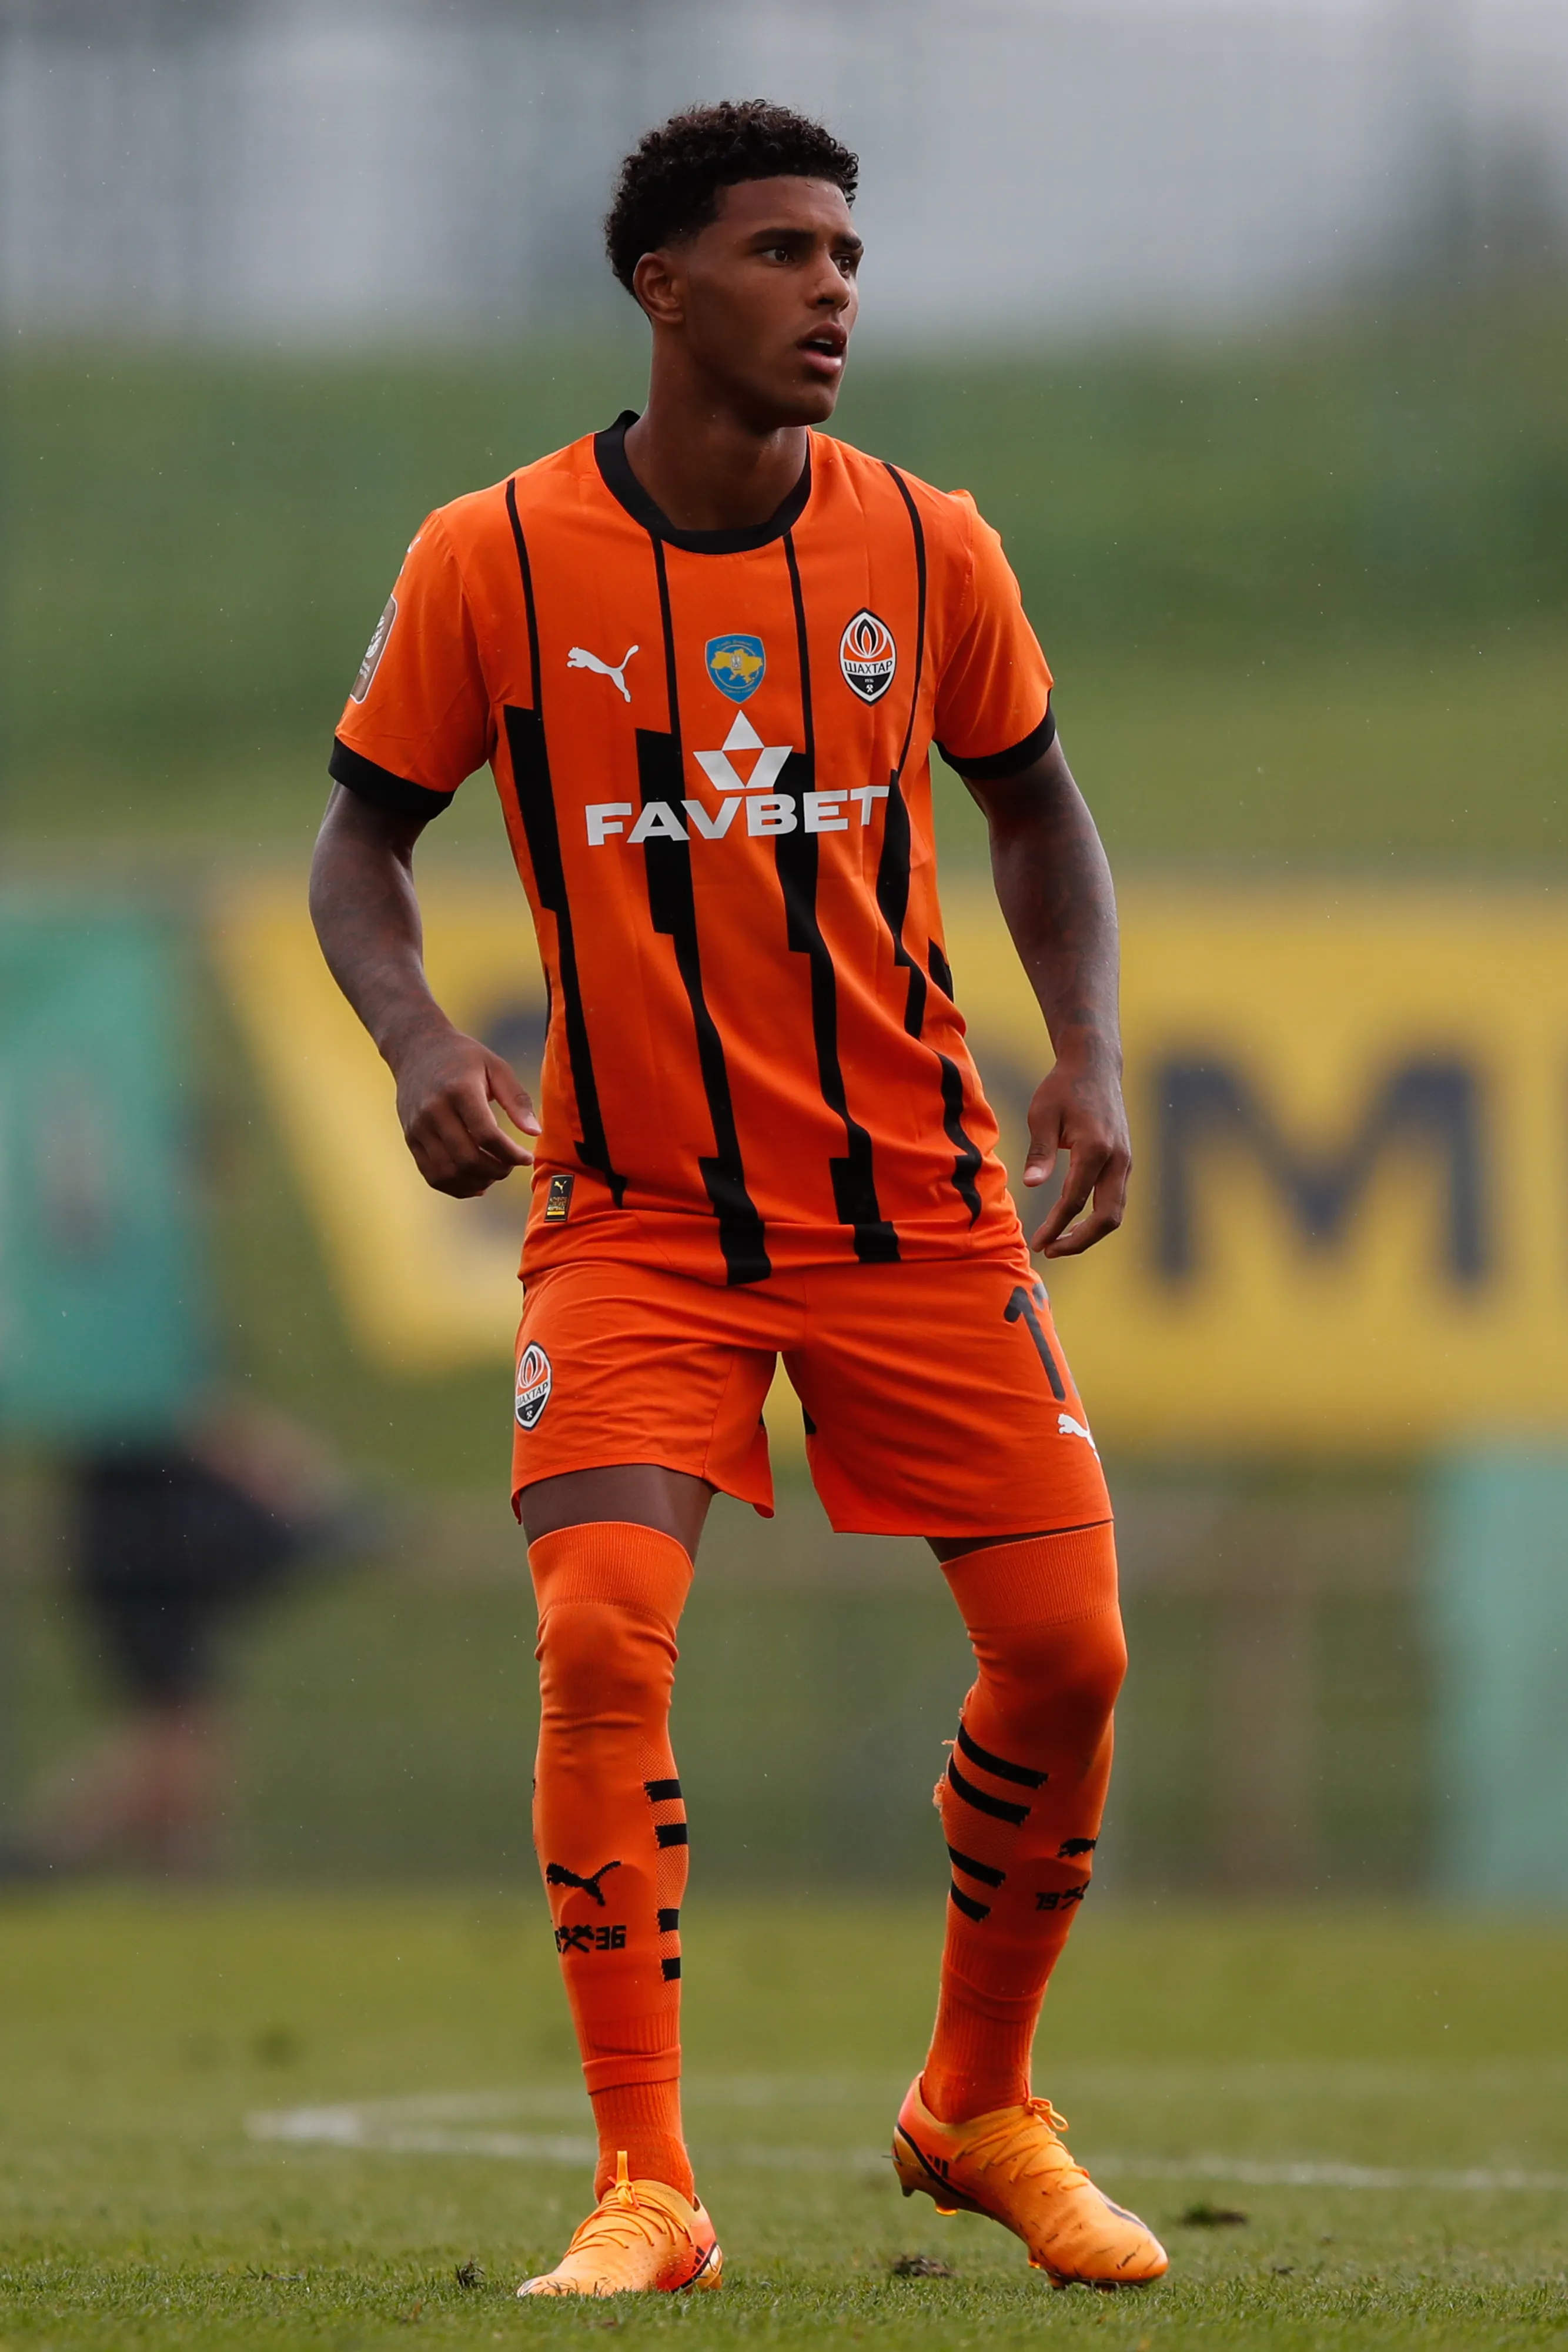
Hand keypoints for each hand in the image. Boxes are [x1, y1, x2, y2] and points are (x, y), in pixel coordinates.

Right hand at [392, 1023, 539, 1197]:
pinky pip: (432, 1175)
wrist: (416, 1048)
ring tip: (494, 1175)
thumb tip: (535, 1132)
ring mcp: (418, 1127)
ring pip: (448, 1172)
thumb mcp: (496, 1067)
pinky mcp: (410, 1138)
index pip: (486, 1135)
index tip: (525, 1158)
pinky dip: (456, 1187)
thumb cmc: (463, 1057)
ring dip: (477, 1182)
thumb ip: (517, 1100)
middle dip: (496, 1171)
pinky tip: (475, 1183)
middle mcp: (434, 1111)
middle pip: (468, 1158)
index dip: (510, 1154)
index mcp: (459, 1090)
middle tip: (510, 1167)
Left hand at [1021, 1050, 1130, 1256]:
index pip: (1075, 1200)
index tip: (1037, 1244)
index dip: (1055, 1227)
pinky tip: (1073, 1221)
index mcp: (1095, 1148)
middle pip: (1107, 1217)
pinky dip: (1097, 1217)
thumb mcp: (1042, 1115)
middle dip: (1079, 1241)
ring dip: (1089, 1232)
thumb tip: (1032, 1186)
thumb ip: (1040, 1152)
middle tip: (1050, 1250)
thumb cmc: (1063, 1088)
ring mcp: (1125, 1161)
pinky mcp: (1124, 1162)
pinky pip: (1115, 1199)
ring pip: (1116, 1212)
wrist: (1094, 1067)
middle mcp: (1118, 1159)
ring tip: (1058, 1242)